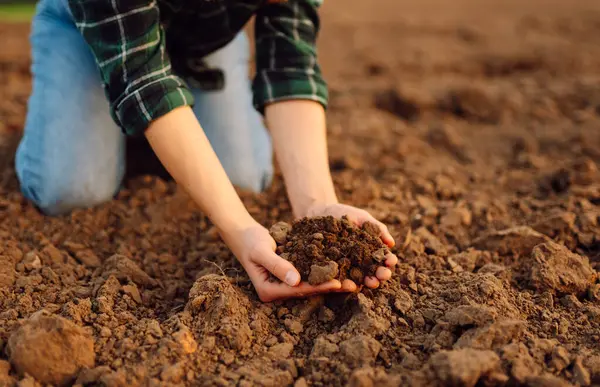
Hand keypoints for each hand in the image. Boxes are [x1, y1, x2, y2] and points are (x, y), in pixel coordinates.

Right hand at [219, 220, 356, 301]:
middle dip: (329, 287)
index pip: (298, 290)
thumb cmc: (250, 241)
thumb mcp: (262, 251)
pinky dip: (324, 272)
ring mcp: (284, 285)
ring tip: (352, 280)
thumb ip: (277, 265)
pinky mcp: (290, 276)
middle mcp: (277, 292)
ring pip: (310, 284)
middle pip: (307, 290)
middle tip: (352, 285)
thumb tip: (296, 281)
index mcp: (268, 291)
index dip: (318, 286)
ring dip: (330, 281)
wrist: (244, 234)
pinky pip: (309, 275)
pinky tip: (342, 269)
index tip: (337, 282)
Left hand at [304, 203, 398, 288]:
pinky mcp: (334, 269)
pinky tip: (351, 284)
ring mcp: (348, 266)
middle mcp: (362, 261)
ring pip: (361, 278)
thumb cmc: (345, 214)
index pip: (384, 258)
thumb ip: (377, 228)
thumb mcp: (362, 218)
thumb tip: (391, 243)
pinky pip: (341, 277)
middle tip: (384, 275)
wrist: (322, 213)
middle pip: (375, 271)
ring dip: (368, 282)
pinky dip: (347, 282)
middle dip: (382, 274)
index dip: (389, 260)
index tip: (391, 260)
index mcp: (372, 249)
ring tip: (372, 282)